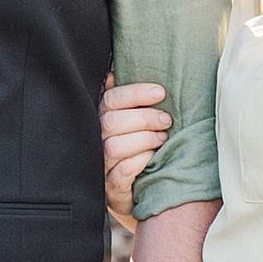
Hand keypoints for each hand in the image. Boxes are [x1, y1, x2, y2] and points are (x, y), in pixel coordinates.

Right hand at [100, 76, 171, 230]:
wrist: (142, 190)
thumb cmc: (141, 148)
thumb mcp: (137, 121)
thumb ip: (133, 99)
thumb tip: (130, 71)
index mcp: (101, 117)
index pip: (111, 98)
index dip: (136, 93)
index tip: (160, 93)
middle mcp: (96, 140)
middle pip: (112, 121)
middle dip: (145, 118)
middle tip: (166, 121)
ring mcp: (101, 165)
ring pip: (114, 146)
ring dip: (144, 140)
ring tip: (162, 140)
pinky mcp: (110, 188)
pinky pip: (121, 172)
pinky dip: (139, 162)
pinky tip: (153, 158)